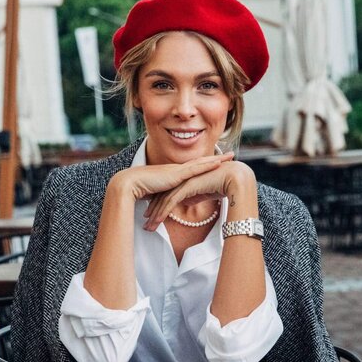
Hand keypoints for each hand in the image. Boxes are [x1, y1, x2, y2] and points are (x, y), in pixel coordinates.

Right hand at [110, 152, 233, 200]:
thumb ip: (166, 199)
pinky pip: (196, 168)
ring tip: (231, 156)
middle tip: (231, 154)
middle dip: (217, 158)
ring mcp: (177, 170)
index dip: (206, 164)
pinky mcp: (176, 174)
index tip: (219, 162)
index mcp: (175, 174)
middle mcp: (178, 169)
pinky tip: (218, 163)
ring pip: (202, 162)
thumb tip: (169, 206)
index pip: (194, 168)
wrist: (130, 184)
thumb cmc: (140, 191)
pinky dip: (208, 165)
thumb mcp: (158, 196)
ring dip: (217, 159)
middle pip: (201, 162)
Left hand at [143, 161, 255, 230]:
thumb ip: (193, 196)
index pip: (167, 194)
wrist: (233, 178)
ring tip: (148, 228)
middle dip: (152, 212)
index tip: (152, 218)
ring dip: (155, 216)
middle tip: (146, 225)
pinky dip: (163, 212)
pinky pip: (171, 201)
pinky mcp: (186, 187)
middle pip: (162, 197)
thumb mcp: (204, 193)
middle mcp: (181, 180)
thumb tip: (186, 201)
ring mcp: (183, 182)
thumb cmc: (223, 185)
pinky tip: (157, 221)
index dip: (158, 206)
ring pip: (164, 200)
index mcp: (184, 180)